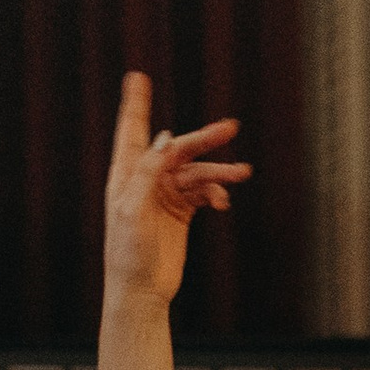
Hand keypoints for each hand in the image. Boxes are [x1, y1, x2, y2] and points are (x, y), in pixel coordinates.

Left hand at [101, 70, 246, 316]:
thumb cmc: (128, 253)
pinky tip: (222, 202)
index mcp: (126, 175)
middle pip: (177, 149)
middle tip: (230, 128)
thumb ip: (148, 172)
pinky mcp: (181, 212)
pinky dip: (215, 193)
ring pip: (196, 171)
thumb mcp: (133, 210)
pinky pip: (203, 192)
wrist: (142, 292)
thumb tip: (167, 140)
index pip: (132, 131)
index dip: (135, 104)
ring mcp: (165, 195)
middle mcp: (145, 180)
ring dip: (219, 172)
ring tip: (243, 174)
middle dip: (204, 139)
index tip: (137, 77)